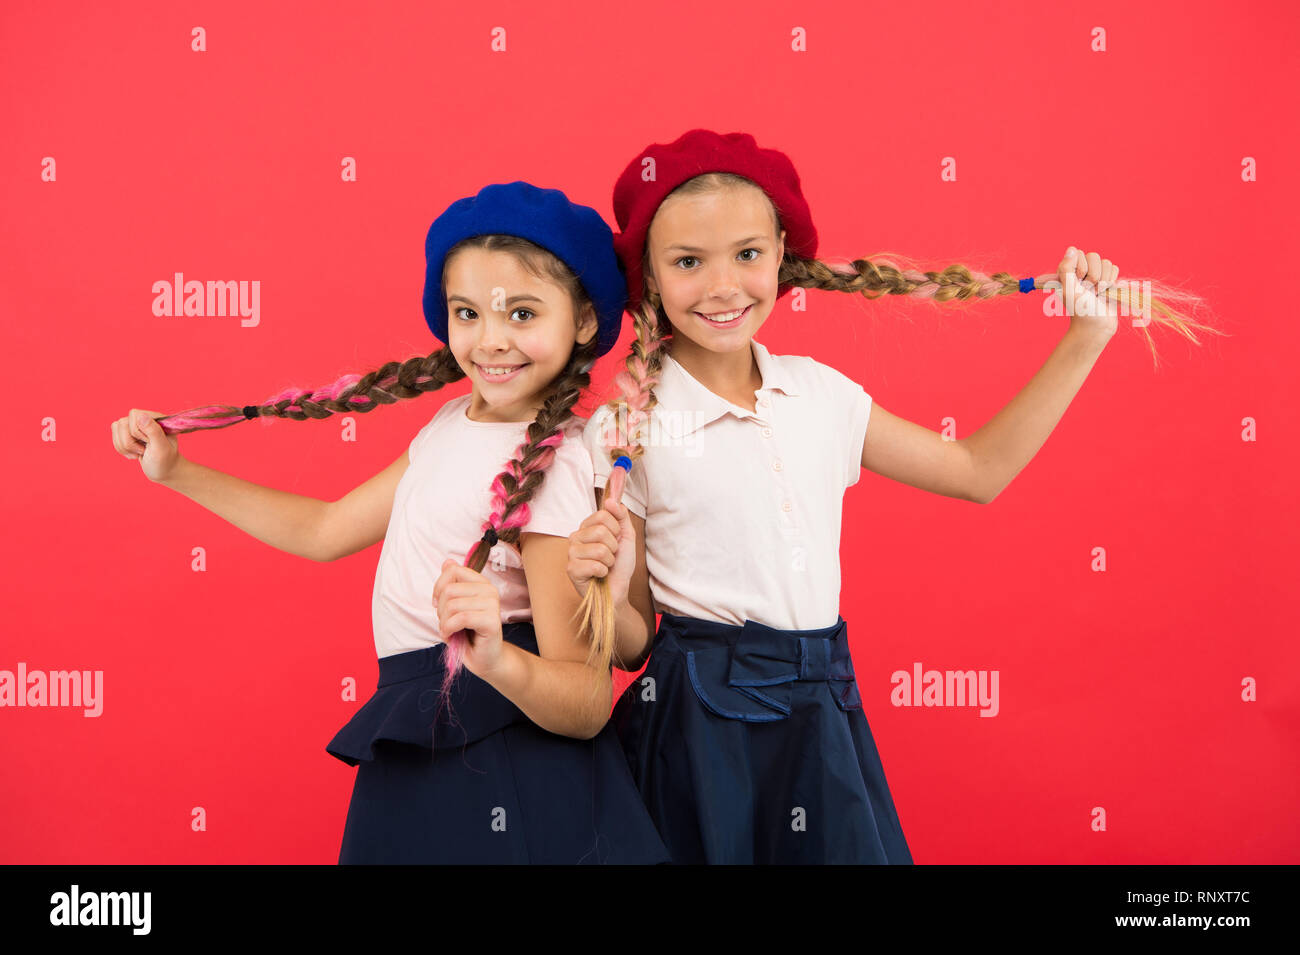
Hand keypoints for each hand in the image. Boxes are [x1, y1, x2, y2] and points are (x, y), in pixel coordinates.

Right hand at [111, 409, 181, 483]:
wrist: (163, 471)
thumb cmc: (165, 461)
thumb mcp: (162, 448)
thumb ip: (154, 431)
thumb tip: (142, 415)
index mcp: (158, 418)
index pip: (134, 415)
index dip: (136, 431)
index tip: (148, 442)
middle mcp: (146, 419)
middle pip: (122, 423)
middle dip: (130, 442)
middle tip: (144, 449)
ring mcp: (136, 426)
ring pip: (116, 429)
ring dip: (125, 447)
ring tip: (140, 452)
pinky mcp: (129, 433)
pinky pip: (115, 436)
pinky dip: (122, 449)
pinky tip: (134, 453)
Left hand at [433, 559, 504, 676]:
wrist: (483, 659)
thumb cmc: (467, 633)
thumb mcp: (454, 606)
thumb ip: (451, 584)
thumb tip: (447, 561)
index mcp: (481, 583)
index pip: (453, 571)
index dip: (438, 588)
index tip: (438, 604)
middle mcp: (490, 590)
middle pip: (449, 589)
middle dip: (440, 610)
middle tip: (447, 623)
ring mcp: (493, 605)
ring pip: (453, 605)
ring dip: (444, 622)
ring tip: (450, 630)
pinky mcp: (492, 621)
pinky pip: (461, 618)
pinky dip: (449, 629)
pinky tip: (451, 635)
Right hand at [566, 500, 634, 606]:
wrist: (618, 589)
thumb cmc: (620, 565)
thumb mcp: (626, 536)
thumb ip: (621, 516)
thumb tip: (611, 500)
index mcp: (587, 527)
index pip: (603, 514)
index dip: (616, 529)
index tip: (615, 540)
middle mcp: (576, 537)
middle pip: (601, 531)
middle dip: (613, 547)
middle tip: (610, 556)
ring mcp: (571, 553)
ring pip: (600, 549)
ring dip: (609, 561)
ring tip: (605, 566)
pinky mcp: (571, 569)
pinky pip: (595, 565)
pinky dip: (603, 572)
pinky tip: (598, 575)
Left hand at [1057, 246, 1119, 340]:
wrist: (1097, 326)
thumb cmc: (1080, 310)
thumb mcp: (1069, 289)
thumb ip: (1066, 269)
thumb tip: (1071, 249)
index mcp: (1067, 271)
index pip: (1078, 253)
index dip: (1081, 268)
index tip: (1078, 283)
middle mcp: (1080, 271)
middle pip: (1094, 256)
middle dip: (1094, 276)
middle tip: (1089, 291)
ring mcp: (1095, 275)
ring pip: (1106, 262)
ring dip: (1104, 280)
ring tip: (1097, 293)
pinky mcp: (1108, 279)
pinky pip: (1115, 268)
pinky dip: (1112, 281)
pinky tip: (1106, 293)